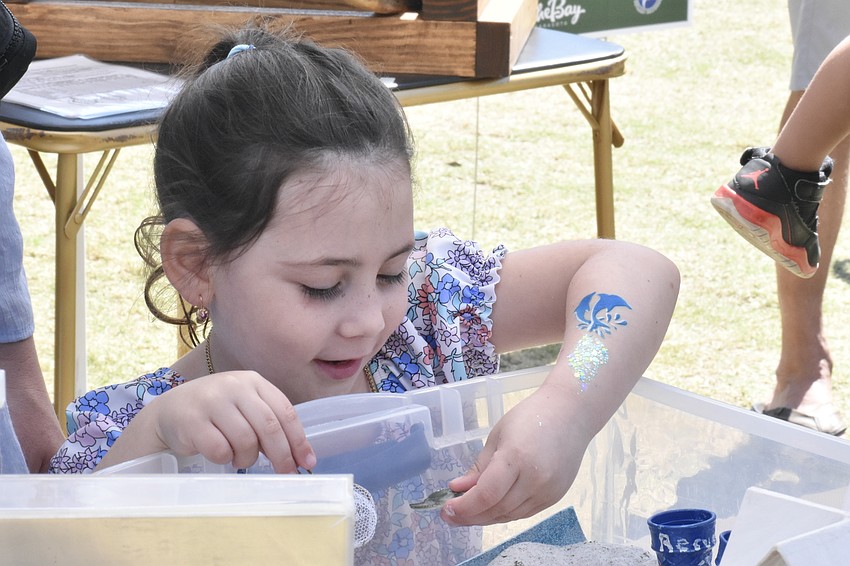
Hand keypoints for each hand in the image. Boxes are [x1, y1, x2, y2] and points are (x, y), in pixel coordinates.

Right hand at [104, 371, 315, 472]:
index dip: (298, 439)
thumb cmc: (216, 412)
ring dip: (247, 459)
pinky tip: (221, 455)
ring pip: (246, 440)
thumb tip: (298, 455)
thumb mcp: (244, 407)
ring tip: (240, 459)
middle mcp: (234, 386)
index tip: (307, 461)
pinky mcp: (192, 420)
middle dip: (281, 455)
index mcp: (253, 381)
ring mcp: (212, 401)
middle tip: (285, 472)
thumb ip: (268, 423)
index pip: (284, 410)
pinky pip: (220, 450)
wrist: (170, 411)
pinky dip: (225, 459)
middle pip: (269, 426)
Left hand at [441, 383, 589, 524]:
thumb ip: (479, 467)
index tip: (446, 509)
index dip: (464, 507)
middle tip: (449, 515)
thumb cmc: (531, 417)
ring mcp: (547, 492)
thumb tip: (457, 489)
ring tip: (466, 513)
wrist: (571, 414)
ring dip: (485, 518)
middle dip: (469, 516)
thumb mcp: (498, 436)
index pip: (486, 495)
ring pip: (509, 516)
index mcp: (516, 458)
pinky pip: (524, 513)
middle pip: (497, 510)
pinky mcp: (555, 498)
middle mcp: (534, 480)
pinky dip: (504, 514)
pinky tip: (490, 509)